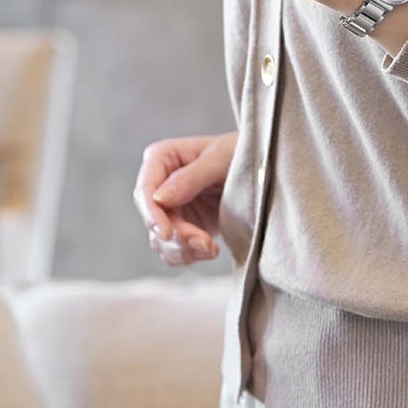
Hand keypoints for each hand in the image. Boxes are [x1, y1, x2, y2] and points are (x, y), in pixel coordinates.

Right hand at [132, 131, 236, 265]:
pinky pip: (174, 250)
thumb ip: (191, 177)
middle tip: (205, 243)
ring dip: (185, 249)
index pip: (145, 189)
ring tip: (211, 248)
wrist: (261, 169)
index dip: (152, 214)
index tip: (167, 234)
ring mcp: (170, 207)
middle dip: (177, 236)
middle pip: (153, 220)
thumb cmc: (240, 153)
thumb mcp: (221, 159)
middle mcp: (160, 183)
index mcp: (163, 157)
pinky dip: (190, 255)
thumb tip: (159, 198)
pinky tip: (210, 250)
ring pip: (160, 240)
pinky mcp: (182, 226)